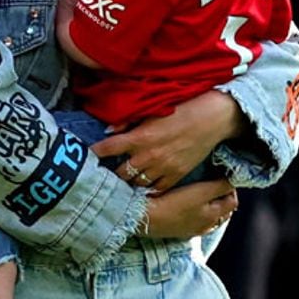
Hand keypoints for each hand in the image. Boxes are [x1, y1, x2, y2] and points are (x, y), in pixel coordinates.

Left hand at [91, 90, 246, 191]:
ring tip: (117, 187)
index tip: (83, 158)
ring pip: (136, 184)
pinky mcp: (176, 175)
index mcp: (141, 136)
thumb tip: (109, 130)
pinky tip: (141, 190)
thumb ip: (130, 121)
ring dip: (126, 184)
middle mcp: (149, 155)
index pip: (108, 148)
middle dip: (108, 176)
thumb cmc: (185, 107)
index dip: (94, 154)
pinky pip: (156, 189)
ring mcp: (163, 168)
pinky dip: (147, 190)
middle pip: (119, 174)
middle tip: (99, 178)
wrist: (215, 117)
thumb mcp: (155, 110)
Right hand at [141, 178, 237, 239]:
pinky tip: (185, 201)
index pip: (232, 201)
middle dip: (221, 195)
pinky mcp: (176, 229)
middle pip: (221, 210)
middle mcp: (204, 226)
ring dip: (208, 203)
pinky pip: (193, 219)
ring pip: (207, 215)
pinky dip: (194, 210)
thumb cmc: (173, 203)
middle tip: (213, 180)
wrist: (142, 217)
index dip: (230, 187)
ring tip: (200, 189)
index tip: (222, 174)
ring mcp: (190, 229)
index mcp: (213, 217)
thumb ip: (220, 186)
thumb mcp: (200, 192)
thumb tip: (234, 180)